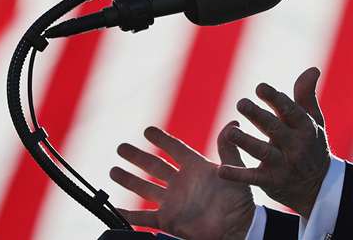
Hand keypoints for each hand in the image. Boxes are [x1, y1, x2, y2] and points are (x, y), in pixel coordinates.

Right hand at [110, 123, 254, 239]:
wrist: (237, 227)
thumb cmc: (239, 199)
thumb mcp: (235, 169)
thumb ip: (229, 148)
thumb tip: (232, 124)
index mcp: (196, 167)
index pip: (175, 149)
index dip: (162, 139)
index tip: (147, 130)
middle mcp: (182, 182)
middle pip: (154, 166)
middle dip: (137, 157)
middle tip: (121, 148)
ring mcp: (174, 201)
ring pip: (145, 188)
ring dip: (129, 180)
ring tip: (113, 171)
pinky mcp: (169, 220)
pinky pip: (145, 217)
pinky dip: (129, 214)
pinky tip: (116, 209)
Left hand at [217, 67, 330, 217]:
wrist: (318, 185)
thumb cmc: (310, 144)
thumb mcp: (313, 120)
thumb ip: (306, 95)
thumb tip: (313, 69)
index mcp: (306, 127)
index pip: (290, 111)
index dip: (275, 99)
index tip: (260, 88)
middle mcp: (296, 146)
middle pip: (274, 129)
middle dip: (258, 116)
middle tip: (241, 103)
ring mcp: (284, 165)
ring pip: (262, 152)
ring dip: (246, 142)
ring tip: (229, 132)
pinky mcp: (272, 182)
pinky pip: (252, 178)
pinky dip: (237, 175)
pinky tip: (221, 170)